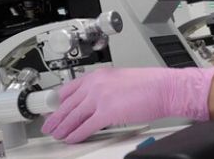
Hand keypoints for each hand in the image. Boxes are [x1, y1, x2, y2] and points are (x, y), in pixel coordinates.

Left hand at [41, 66, 213, 142]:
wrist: (164, 88)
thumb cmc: (149, 85)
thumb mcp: (119, 79)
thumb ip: (103, 88)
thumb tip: (93, 102)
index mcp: (98, 75)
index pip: (69, 88)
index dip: (58, 102)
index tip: (53, 109)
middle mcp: (95, 84)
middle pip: (68, 104)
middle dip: (56, 117)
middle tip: (49, 125)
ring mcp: (100, 97)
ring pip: (74, 116)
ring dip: (63, 127)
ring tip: (57, 134)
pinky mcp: (107, 112)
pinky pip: (86, 126)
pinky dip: (76, 134)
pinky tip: (71, 138)